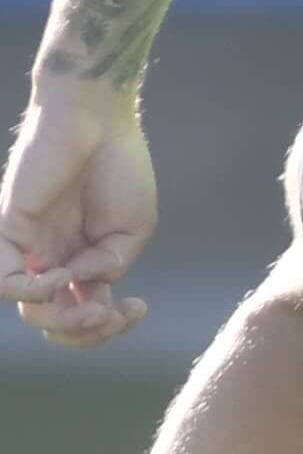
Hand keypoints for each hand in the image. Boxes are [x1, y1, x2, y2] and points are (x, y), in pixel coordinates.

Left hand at [2, 72, 157, 346]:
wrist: (98, 120)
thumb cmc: (119, 167)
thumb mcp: (132, 230)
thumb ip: (110, 266)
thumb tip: (83, 289)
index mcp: (83, 260)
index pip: (83, 313)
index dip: (109, 327)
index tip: (139, 307)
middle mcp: (52, 259)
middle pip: (53, 321)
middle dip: (84, 333)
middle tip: (110, 315)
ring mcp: (29, 247)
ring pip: (28, 309)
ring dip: (60, 320)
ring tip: (90, 303)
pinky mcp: (8, 229)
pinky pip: (4, 280)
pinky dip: (31, 291)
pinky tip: (60, 278)